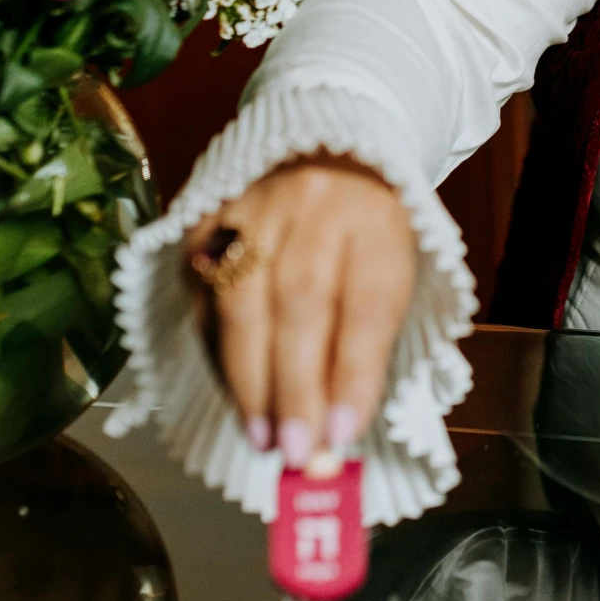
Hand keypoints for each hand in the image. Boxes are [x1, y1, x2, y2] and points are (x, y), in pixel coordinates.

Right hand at [185, 156, 415, 461]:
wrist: (328, 149)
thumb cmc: (370, 233)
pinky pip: (203, 292)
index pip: (366, 302)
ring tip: (260, 435)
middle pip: (299, 300)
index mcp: (376, 218)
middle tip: (295, 451)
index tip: (342, 435)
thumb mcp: (396, 273)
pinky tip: (230, 392)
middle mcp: (313, 205)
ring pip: (241, 297)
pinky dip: (215, 351)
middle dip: (295, 386)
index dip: (353, 372)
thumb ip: (371, 344)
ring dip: (247, 377)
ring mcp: (253, 207)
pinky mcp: (208, 217)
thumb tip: (338, 430)